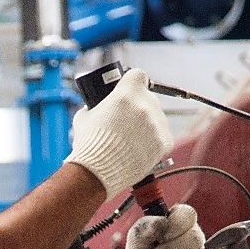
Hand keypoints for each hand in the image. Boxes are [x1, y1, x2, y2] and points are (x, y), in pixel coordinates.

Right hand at [63, 69, 172, 198]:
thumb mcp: (85, 117)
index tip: (130, 88)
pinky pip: (163, 135)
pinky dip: (154, 140)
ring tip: (130, 140)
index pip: (138, 74)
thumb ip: (96, 106)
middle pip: (149, 97)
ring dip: (148, 124)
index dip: (133, 81)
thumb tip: (99, 106)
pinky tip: (140, 148)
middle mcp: (145, 105)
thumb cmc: (89, 145)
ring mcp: (156, 124)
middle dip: (140, 106)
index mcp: (125, 94)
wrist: (97, 174)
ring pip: (157, 117)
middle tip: (127, 120)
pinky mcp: (164, 141)